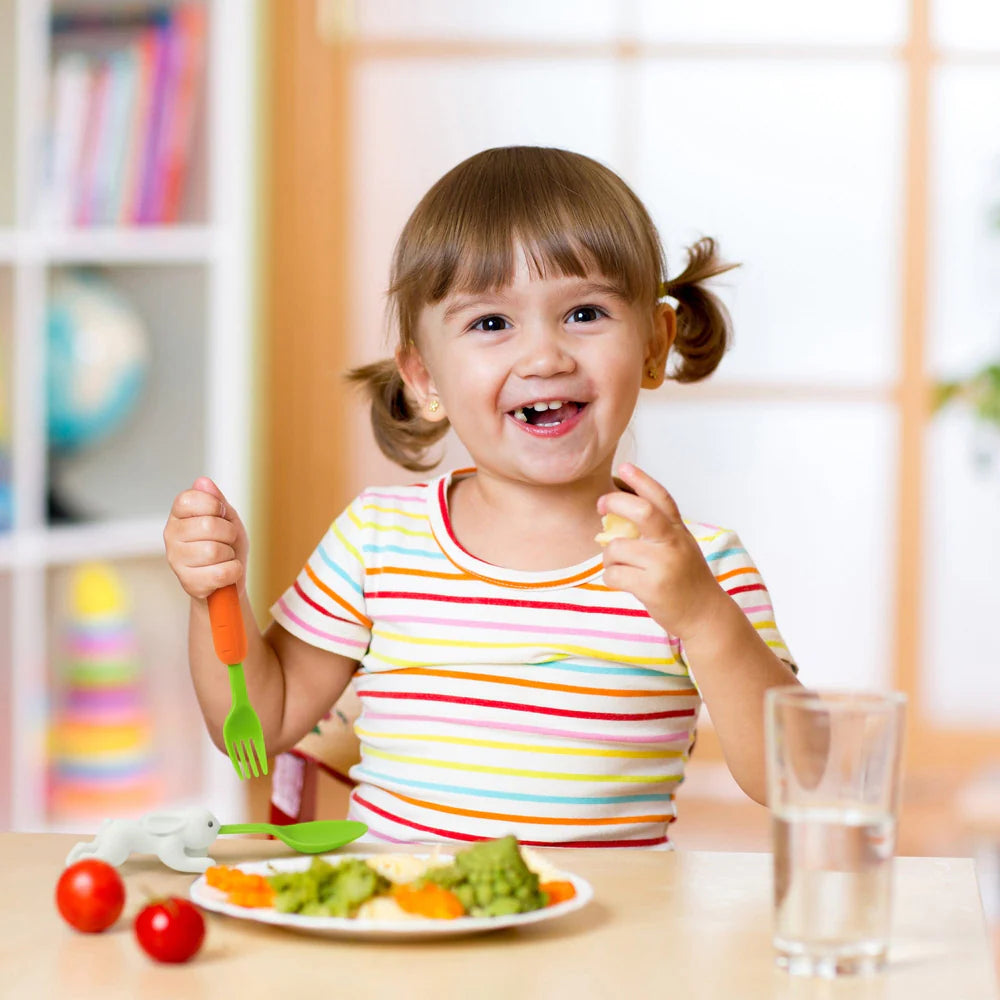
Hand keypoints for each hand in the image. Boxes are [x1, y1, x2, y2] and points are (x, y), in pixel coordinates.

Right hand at [163, 477, 248, 598]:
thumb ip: (216, 499)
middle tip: (227, 540)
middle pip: (208, 525)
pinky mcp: (188, 582)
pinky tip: (226, 572)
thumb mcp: (227, 517)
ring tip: (224, 557)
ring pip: (214, 551)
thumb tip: (203, 481)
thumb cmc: (226, 544)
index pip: (190, 498)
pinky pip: (220, 573)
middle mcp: (171, 535)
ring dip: (230, 554)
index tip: (221, 514)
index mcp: (179, 514)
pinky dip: (233, 571)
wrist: (228, 578)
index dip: (215, 505)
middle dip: (228, 533)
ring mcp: (176, 560)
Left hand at [598, 463, 728, 640]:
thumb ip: (656, 531)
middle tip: (601, 506)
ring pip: (616, 549)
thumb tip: (614, 516)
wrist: (705, 615)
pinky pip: (613, 574)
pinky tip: (623, 582)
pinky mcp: (652, 587)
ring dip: (609, 558)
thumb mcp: (679, 547)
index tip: (624, 466)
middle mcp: (673, 543)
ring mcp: (663, 565)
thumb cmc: (685, 579)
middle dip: (615, 503)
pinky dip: (611, 577)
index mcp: (679, 531)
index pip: (660, 498)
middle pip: (642, 511)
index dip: (641, 480)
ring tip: (620, 566)